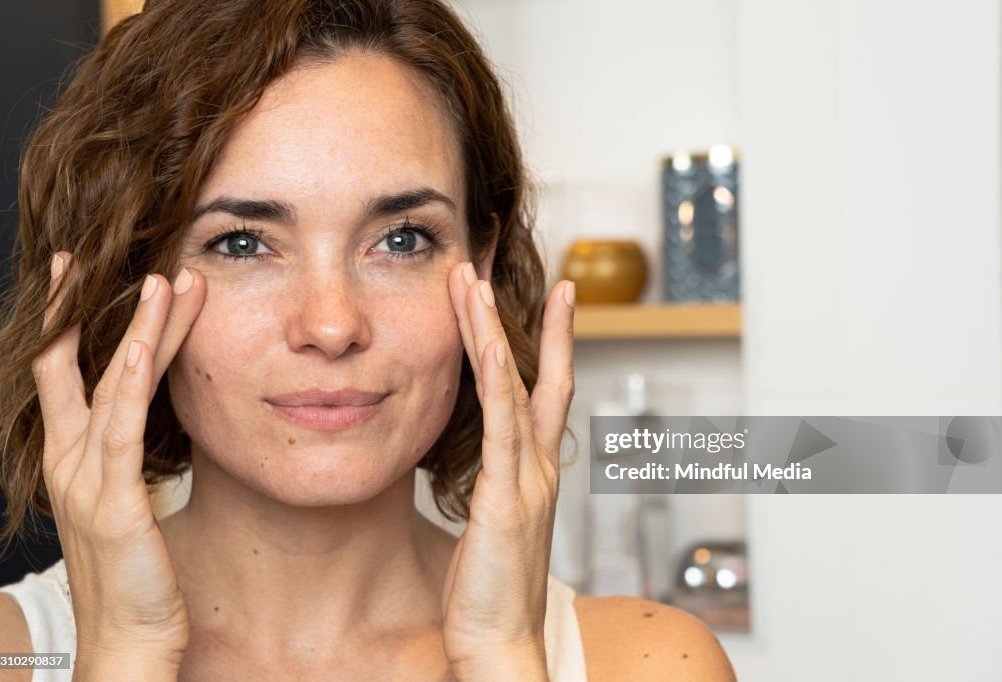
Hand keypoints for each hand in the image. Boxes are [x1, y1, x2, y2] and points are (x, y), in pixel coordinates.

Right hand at [32, 252, 205, 668]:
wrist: (126, 638)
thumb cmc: (134, 573)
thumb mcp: (124, 503)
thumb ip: (125, 459)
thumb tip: (144, 421)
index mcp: (73, 458)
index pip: (62, 374)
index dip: (67, 323)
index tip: (78, 276)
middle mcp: (71, 460)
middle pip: (78, 366)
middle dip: (91, 309)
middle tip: (104, 258)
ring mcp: (87, 478)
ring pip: (112, 384)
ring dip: (140, 330)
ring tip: (166, 282)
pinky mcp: (114, 500)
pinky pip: (122, 429)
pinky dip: (132, 382)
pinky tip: (144, 347)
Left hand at [441, 262, 575, 679]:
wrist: (501, 642)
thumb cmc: (492, 589)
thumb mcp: (493, 523)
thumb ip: (495, 484)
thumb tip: (482, 465)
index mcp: (534, 470)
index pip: (542, 391)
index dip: (545, 341)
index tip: (546, 299)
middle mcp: (538, 465)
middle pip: (535, 375)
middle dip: (517, 318)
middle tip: (492, 270)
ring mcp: (528, 478)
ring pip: (513, 388)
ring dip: (492, 331)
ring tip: (471, 284)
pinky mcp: (506, 497)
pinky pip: (502, 427)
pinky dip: (500, 382)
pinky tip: (491, 346)